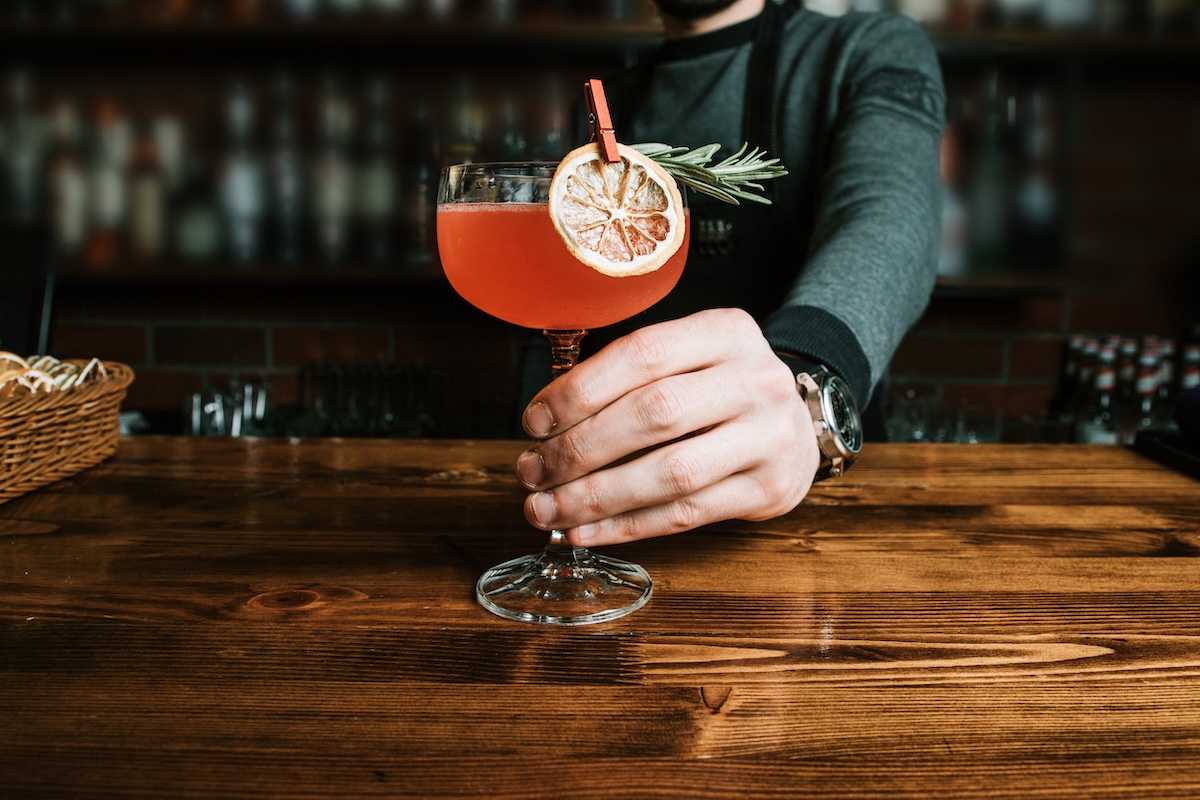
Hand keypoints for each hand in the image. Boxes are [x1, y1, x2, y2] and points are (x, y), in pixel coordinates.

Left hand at [515, 308, 821, 546]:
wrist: (797, 426)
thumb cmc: (721, 389)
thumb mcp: (691, 355)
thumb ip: (629, 375)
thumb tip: (545, 422)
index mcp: (727, 332)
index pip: (643, 355)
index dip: (579, 391)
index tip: (534, 421)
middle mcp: (756, 380)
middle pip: (654, 415)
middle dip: (579, 448)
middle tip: (533, 470)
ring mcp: (768, 437)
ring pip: (669, 474)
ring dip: (596, 498)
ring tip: (546, 509)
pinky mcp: (767, 489)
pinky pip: (685, 514)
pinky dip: (626, 526)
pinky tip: (586, 531)